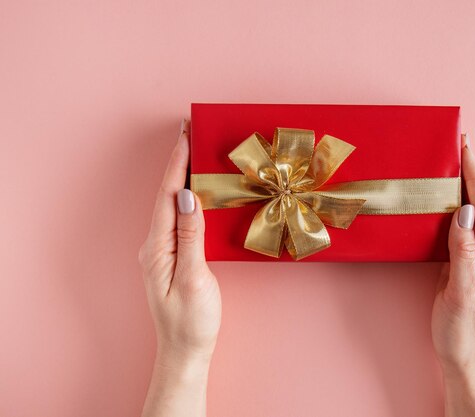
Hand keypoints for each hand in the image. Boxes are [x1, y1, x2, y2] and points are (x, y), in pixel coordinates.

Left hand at [138, 119, 220, 416]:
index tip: (185, 135)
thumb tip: (188, 195)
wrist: (185, 350)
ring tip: (195, 153)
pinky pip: (178, 218)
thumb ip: (190, 235)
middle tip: (191, 133)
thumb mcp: (194, 278)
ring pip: (172, 204)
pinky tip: (196, 191)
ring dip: (182, 176)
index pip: (168, 195)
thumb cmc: (192, 321)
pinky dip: (187, 197)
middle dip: (178, 162)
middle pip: (166, 194)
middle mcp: (155, 244)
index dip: (177, 163)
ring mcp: (162, 250)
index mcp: (158, 247)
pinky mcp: (172, 256)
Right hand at [431, 134, 474, 416]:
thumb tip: (464, 214)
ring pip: (474, 214)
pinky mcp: (465, 264)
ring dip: (464, 186)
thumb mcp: (461, 296)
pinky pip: (461, 228)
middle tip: (457, 144)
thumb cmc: (465, 335)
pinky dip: (454, 206)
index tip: (465, 149)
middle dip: (472, 172)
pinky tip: (442, 199)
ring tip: (450, 162)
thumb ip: (463, 254)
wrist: (467, 362)